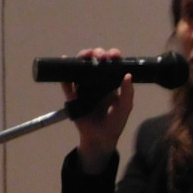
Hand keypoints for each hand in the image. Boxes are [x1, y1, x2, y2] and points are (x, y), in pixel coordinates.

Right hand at [66, 47, 134, 172]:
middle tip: (99, 55)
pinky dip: (65, 75)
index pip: (111, 65)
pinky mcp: (73, 97)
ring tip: (84, 55)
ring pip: (80, 69)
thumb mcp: (125, 108)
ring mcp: (84, 89)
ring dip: (81, 58)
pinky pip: (67, 85)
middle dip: (97, 54)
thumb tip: (128, 74)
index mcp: (111, 84)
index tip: (113, 54)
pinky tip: (65, 62)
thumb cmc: (115, 123)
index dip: (112, 56)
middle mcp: (97, 83)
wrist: (100, 139)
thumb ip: (128, 93)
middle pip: (95, 63)